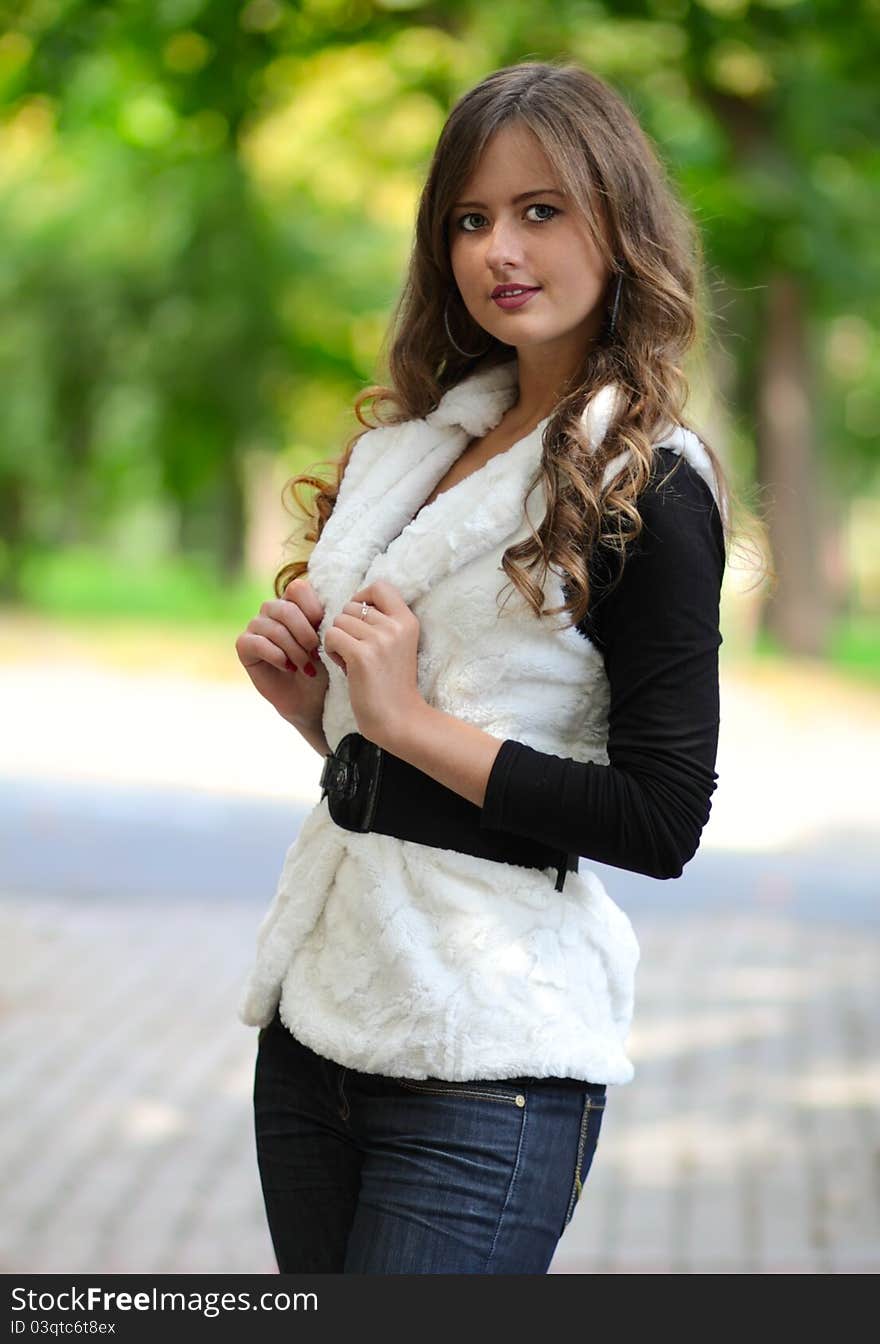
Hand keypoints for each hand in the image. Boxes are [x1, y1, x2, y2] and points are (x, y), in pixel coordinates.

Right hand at [234, 577, 328, 727]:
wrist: (309, 697)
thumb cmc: (322, 667)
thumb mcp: (330, 640)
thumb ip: (325, 618)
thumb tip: (329, 606)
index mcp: (293, 602)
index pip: (298, 588)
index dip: (313, 610)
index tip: (325, 632)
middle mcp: (272, 610)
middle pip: (286, 608)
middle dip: (305, 634)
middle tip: (316, 654)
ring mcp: (256, 625)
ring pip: (273, 628)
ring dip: (294, 650)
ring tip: (305, 667)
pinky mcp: (244, 644)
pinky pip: (257, 643)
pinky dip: (277, 656)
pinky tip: (288, 668)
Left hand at [323, 579, 425, 750]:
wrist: (399, 719)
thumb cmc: (391, 684)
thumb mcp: (397, 645)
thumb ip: (382, 622)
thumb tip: (352, 603)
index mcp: (408, 621)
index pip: (380, 586)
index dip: (362, 597)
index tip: (360, 619)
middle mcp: (396, 626)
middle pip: (351, 606)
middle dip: (346, 627)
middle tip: (357, 651)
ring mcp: (380, 639)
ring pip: (338, 621)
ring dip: (338, 641)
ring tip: (353, 662)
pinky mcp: (362, 655)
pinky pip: (331, 637)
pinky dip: (332, 652)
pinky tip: (346, 668)